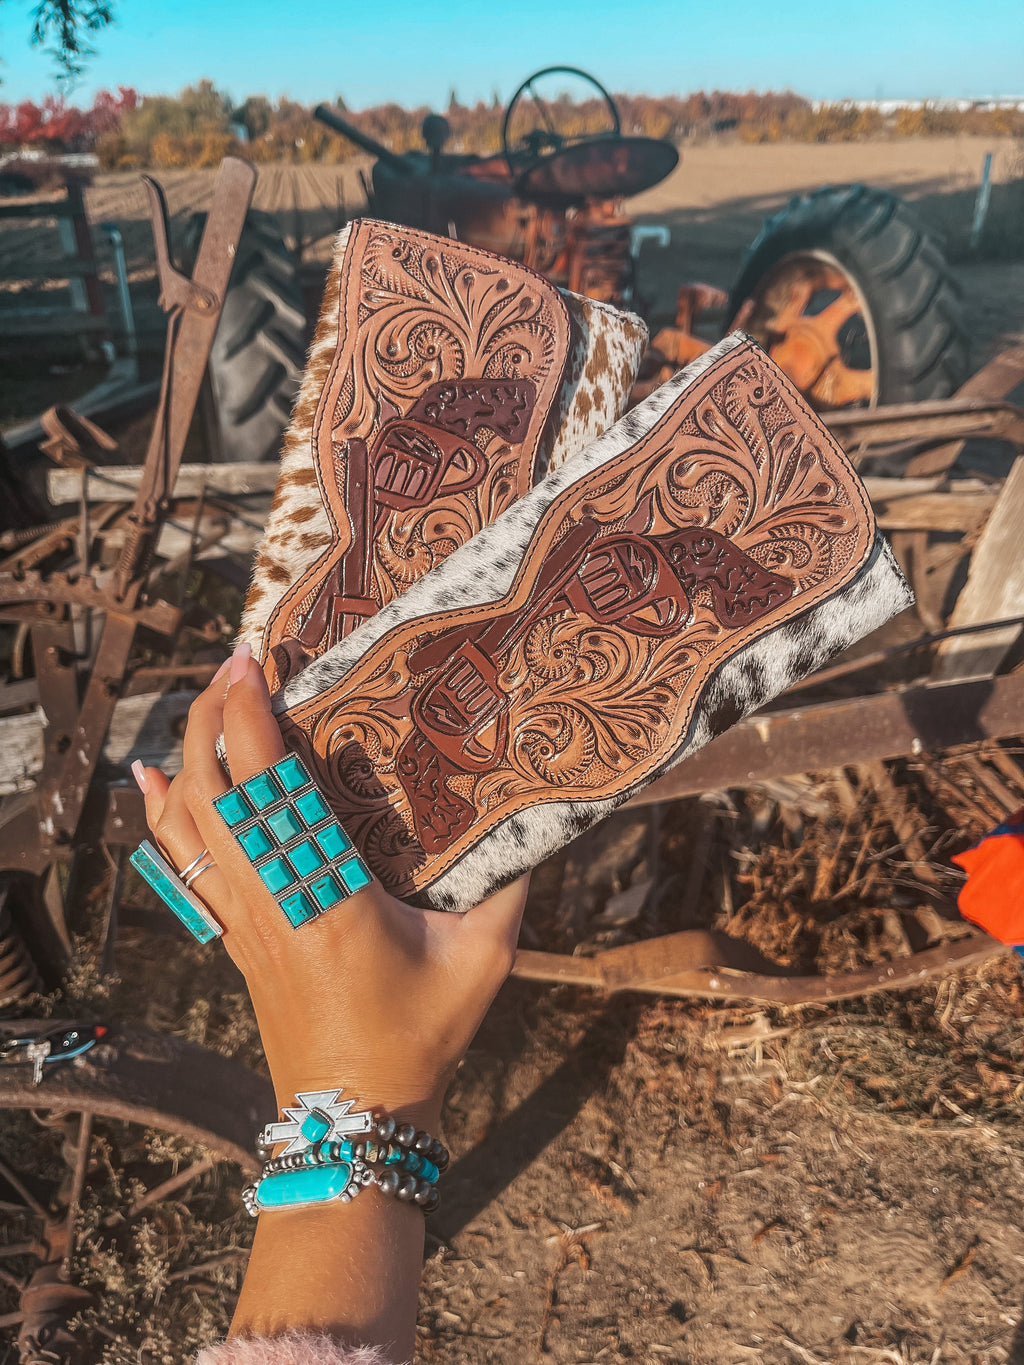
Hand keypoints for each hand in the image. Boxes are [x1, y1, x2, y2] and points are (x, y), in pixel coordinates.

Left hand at [135, 644, 527, 1127]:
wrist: (356, 1115)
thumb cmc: (420, 1038)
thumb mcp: (483, 961)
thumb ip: (508, 887)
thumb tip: (537, 822)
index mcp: (327, 899)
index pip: (270, 794)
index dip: (250, 723)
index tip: (252, 665)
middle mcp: (269, 902)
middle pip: (211, 795)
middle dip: (209, 717)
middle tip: (233, 663)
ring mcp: (241, 923)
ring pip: (185, 827)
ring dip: (186, 756)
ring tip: (202, 702)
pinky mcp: (233, 939)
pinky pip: (179, 867)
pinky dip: (160, 817)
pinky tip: (149, 782)